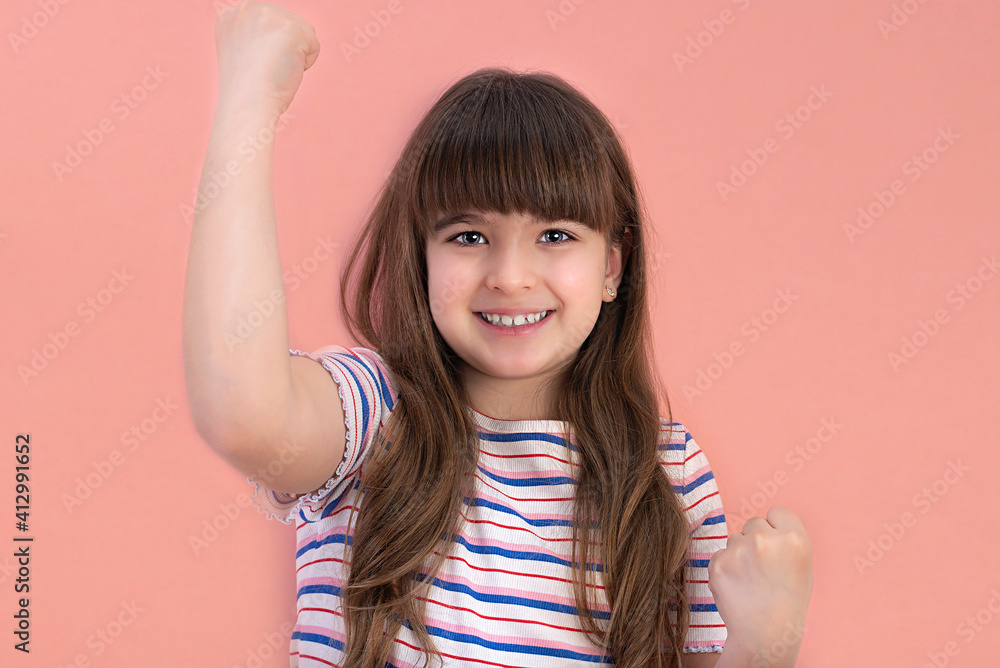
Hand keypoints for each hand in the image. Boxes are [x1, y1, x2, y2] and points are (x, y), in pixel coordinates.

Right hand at [214, 0, 319, 115]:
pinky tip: (285, 71)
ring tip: (274, 69)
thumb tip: (281, 37)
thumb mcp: (244, 54)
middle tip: (265, 69)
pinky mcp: (291, 27)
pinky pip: (313, 44)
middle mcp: (248, 8)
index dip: (268, 48)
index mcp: (231, 15)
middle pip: (287, 23)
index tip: (255, 65)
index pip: (268, 22)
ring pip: (303, 32)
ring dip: (295, 55)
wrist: (247, 104)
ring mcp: (269, 15)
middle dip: (283, 50)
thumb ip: (258, 38)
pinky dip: (306, 63)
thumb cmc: (246, 91)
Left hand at [706, 504, 812, 665]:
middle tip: (765, 568)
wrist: (765, 634)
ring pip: (735, 537)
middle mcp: (765, 539)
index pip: (778, 511)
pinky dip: (726, 567)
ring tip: (752, 580)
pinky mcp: (717, 562)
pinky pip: (721, 553)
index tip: (777, 544)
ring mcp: (739, 550)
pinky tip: (738, 586)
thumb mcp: (803, 564)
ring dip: (740, 553)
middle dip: (757, 539)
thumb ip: (786, 537)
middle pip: (754, 522)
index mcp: (794, 538)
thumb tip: (768, 520)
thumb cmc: (788, 600)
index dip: (777, 527)